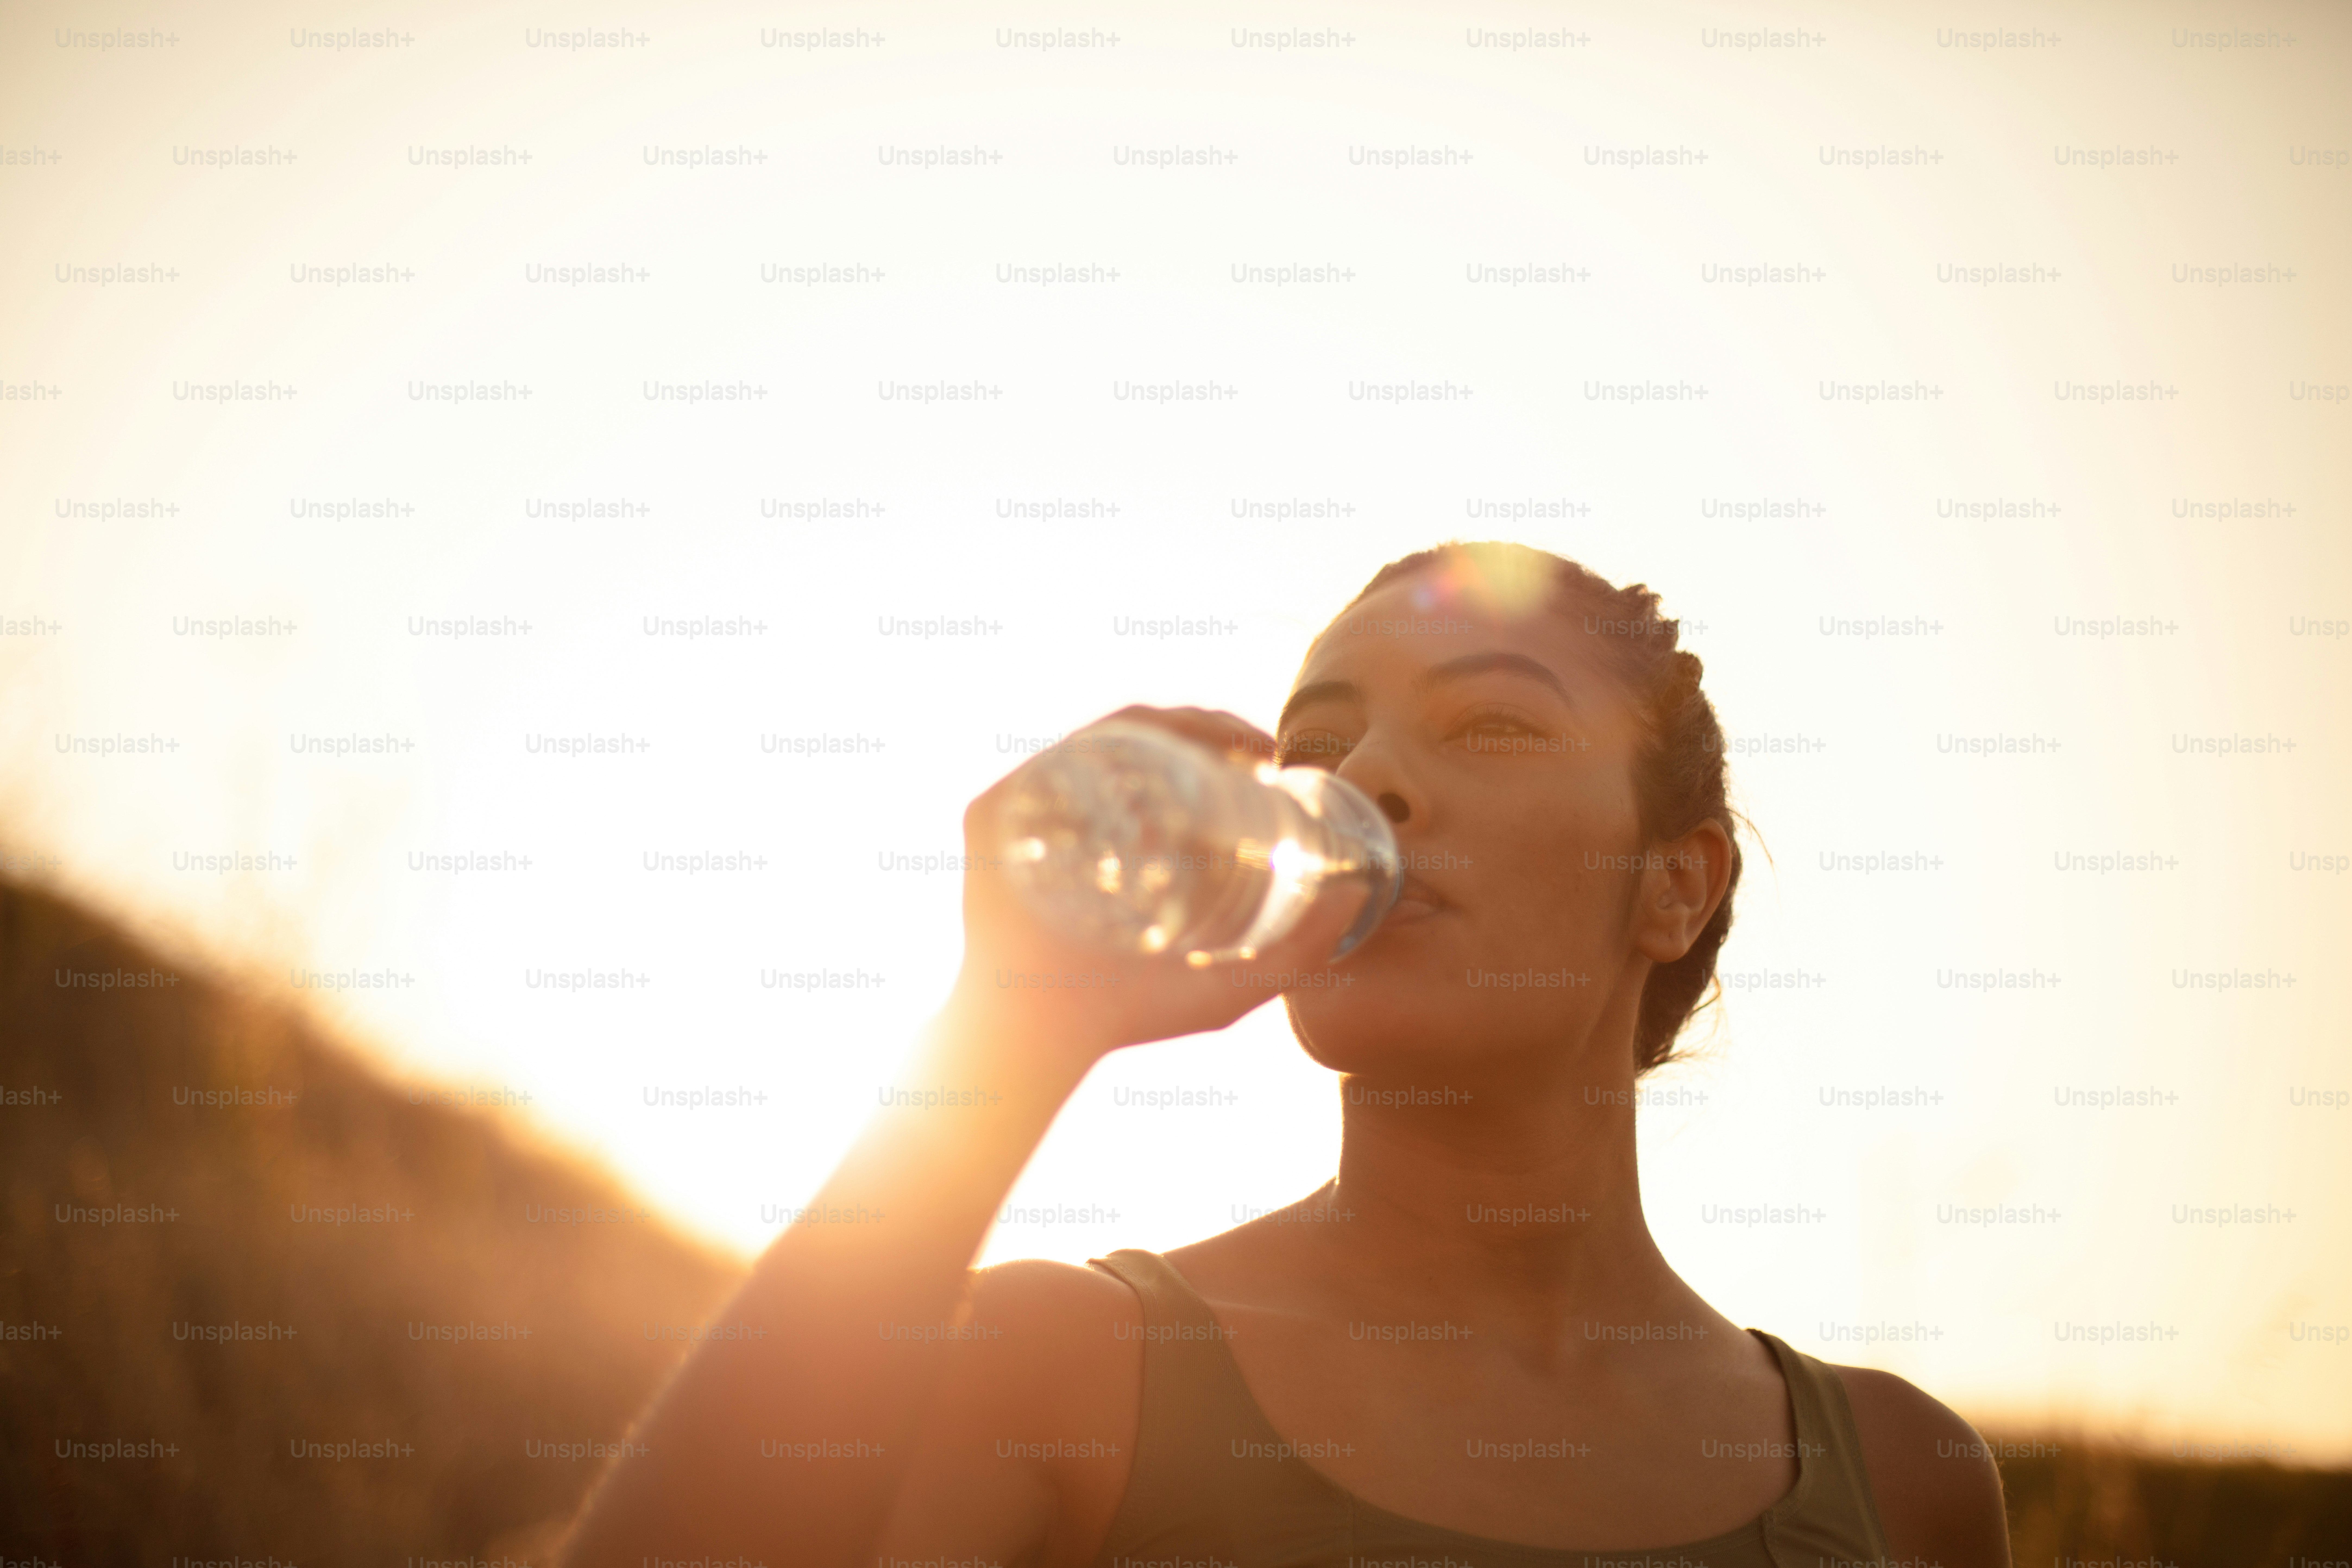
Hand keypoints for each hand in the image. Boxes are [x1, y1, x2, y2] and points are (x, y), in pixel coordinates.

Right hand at [943, 705, 1368, 1063]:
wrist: (1044, 1045)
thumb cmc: (1127, 1016)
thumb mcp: (1233, 983)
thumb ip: (1299, 949)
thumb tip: (1359, 898)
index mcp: (1118, 833)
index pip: (1175, 760)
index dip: (1228, 741)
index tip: (1274, 757)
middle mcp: (1072, 808)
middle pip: (1145, 736)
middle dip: (1209, 726)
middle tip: (1260, 749)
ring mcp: (1029, 807)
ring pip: (1105, 736)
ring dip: (1171, 723)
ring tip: (1226, 745)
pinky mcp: (991, 816)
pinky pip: (1049, 757)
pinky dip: (1099, 743)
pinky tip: (1153, 752)